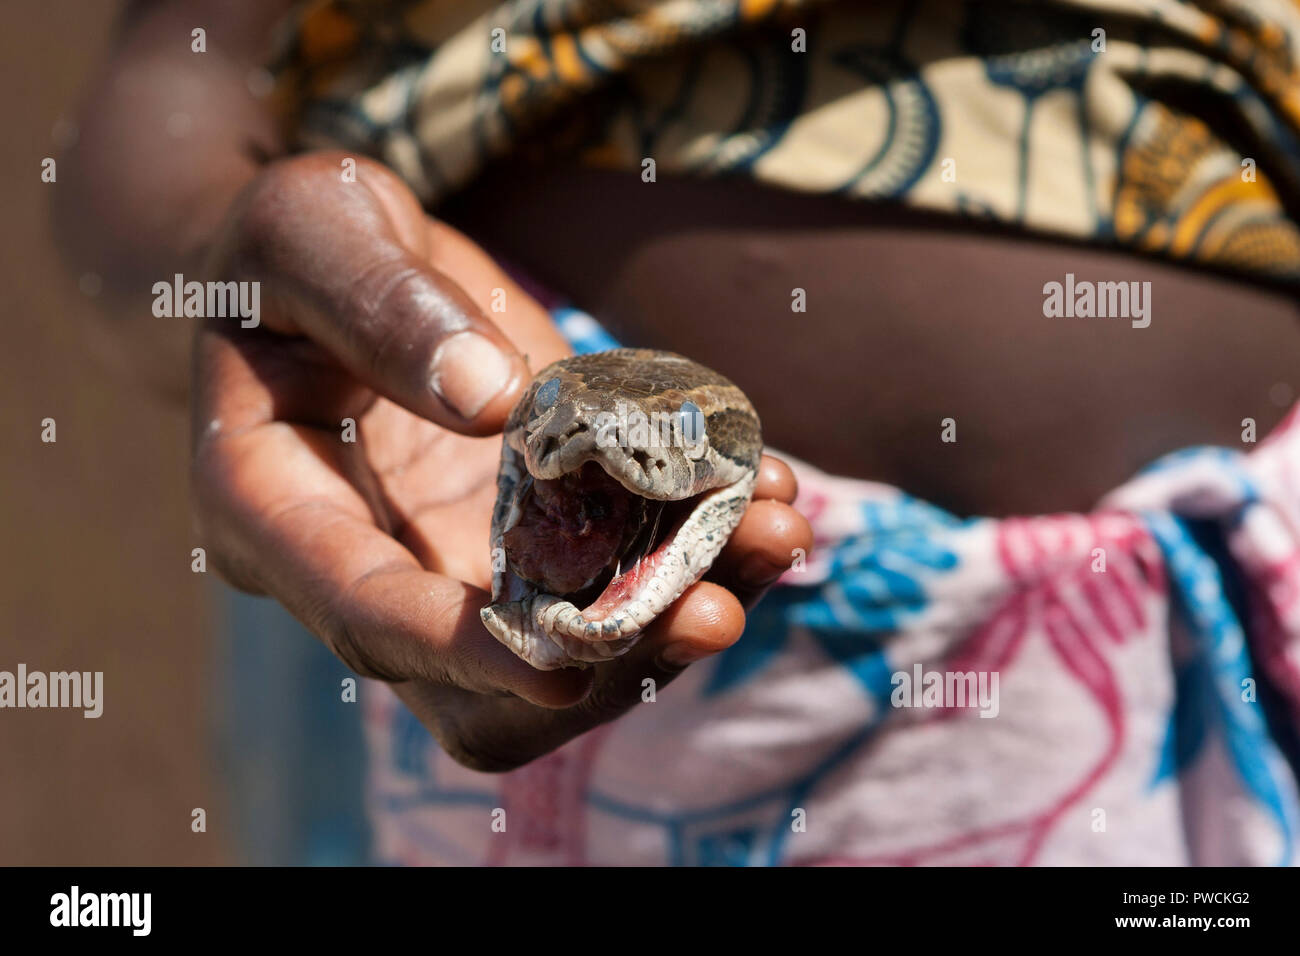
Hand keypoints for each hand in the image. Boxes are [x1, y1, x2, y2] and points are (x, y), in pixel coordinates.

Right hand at [192, 153, 812, 770]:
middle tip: (714, 610)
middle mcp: (370, 567)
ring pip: (568, 647)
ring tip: (779, 532)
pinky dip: (698, 544)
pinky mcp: (530, 531)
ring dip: (680, 609)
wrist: (333, 263)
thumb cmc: (293, 241)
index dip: (460, 652)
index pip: (362, 614)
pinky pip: (616, 570)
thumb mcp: (312, 227)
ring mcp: (458, 561)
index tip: (564, 669)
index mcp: (273, 511)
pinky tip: (767, 489)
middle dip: (604, 664)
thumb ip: (382, 305)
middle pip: (480, 686)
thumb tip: (491, 400)